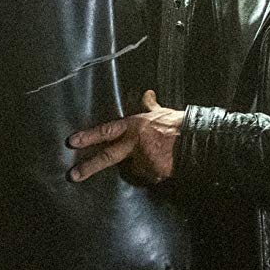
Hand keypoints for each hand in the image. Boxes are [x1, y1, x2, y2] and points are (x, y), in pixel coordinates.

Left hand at [66, 90, 182, 184]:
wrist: (196, 140)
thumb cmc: (178, 124)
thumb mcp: (161, 112)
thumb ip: (149, 105)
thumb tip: (147, 94)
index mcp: (134, 127)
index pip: (106, 131)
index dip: (89, 136)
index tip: (72, 142)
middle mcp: (134, 144)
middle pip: (108, 156)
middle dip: (89, 166)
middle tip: (73, 175)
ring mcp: (143, 160)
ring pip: (134, 168)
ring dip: (142, 166)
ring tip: (158, 156)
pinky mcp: (153, 173)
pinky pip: (149, 175)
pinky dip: (154, 172)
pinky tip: (164, 164)